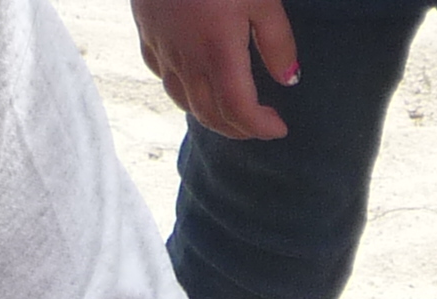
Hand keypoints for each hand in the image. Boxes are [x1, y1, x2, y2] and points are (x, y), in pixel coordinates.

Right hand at [135, 0, 298, 139]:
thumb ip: (277, 42)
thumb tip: (289, 80)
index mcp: (217, 53)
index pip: (239, 111)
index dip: (261, 127)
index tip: (279, 127)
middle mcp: (186, 57)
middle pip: (210, 114)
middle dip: (238, 130)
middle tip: (259, 126)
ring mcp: (162, 46)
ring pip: (183, 100)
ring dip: (210, 115)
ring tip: (231, 113)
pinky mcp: (147, 31)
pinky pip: (163, 75)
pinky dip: (183, 90)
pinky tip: (195, 81)